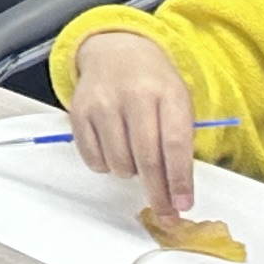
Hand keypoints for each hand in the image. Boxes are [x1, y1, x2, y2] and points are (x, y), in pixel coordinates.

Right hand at [61, 28, 201, 214]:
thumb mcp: (177, 102)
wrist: (117, 50)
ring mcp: (103, 102)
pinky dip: (106, 165)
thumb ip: (179, 142)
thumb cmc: (154, 84)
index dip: (179, 179)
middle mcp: (134, 95)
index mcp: (167, 92)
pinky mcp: (79, 111)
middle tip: (165, 212)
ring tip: (135, 158)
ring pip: (119, 163)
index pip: (175, 144)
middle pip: (147, 158)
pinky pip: (93, 158)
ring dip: (131, 173)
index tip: (183, 205)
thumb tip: (178, 194)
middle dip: (158, 193)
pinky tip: (114, 149)